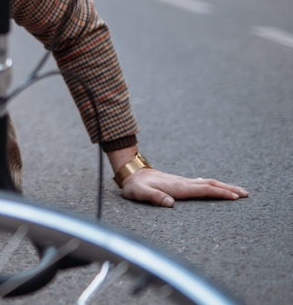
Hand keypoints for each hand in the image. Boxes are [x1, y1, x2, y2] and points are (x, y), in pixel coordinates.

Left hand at [121, 168, 248, 206]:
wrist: (131, 174)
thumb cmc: (135, 186)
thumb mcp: (140, 193)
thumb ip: (154, 197)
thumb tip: (169, 203)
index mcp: (178, 187)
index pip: (203, 190)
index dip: (219, 193)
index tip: (234, 197)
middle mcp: (183, 183)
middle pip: (210, 184)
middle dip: (228, 189)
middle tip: (246, 194)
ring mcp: (182, 182)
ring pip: (207, 183)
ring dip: (223, 186)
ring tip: (238, 191)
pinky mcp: (180, 183)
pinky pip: (200, 184)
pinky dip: (213, 186)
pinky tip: (217, 188)